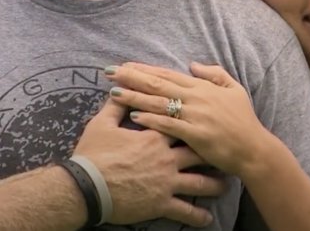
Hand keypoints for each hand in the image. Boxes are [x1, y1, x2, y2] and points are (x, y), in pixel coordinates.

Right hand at [74, 98, 225, 226]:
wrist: (85, 187)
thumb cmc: (93, 154)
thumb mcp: (102, 124)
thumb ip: (115, 107)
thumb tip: (120, 91)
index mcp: (154, 136)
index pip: (180, 125)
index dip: (194, 124)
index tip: (208, 123)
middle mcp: (166, 158)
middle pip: (197, 153)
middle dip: (213, 154)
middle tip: (225, 153)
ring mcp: (166, 181)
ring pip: (199, 183)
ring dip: (214, 184)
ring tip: (225, 185)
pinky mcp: (161, 203)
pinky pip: (185, 210)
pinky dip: (198, 215)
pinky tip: (208, 218)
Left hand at [105, 62, 275, 178]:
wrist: (253, 148)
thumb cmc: (243, 120)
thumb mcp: (234, 89)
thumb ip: (214, 74)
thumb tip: (192, 64)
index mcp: (201, 87)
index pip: (167, 74)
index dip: (144, 69)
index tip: (125, 65)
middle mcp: (195, 97)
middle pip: (157, 84)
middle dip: (132, 77)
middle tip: (109, 72)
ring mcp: (194, 115)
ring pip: (159, 102)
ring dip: (135, 96)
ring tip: (114, 91)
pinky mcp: (195, 134)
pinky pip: (168, 124)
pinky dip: (151, 119)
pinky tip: (134, 115)